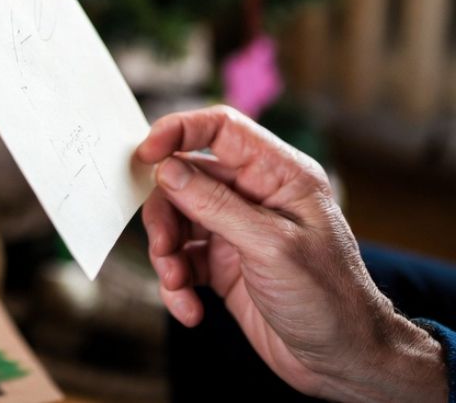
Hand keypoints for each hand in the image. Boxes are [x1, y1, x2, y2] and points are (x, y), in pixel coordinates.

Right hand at [136, 106, 445, 402]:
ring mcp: (237, 229)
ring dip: (167, 253)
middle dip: (166, 213)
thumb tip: (167, 169)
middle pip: (186, 178)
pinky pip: (182, 259)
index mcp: (280, 175)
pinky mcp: (223, 263)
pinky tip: (189, 307)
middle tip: (163, 245)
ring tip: (176, 283)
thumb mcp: (270, 247)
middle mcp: (255, 196)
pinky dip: (176, 283)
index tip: (145, 154)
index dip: (178, 130)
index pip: (221, 129)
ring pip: (177, 220)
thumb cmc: (330, 301)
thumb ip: (215, 204)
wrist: (346, 363)